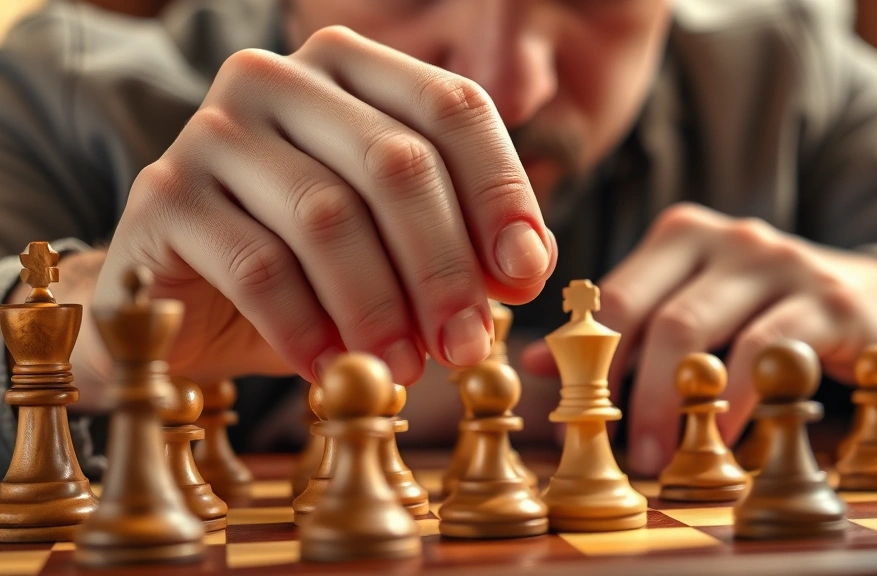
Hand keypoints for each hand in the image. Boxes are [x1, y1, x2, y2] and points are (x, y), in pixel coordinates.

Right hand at [93, 27, 555, 385]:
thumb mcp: (398, 246)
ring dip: (380, 307)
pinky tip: (333, 367)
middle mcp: (279, 78)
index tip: (525, 277)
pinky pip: (258, 266)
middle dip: (443, 267)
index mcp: (351, 67)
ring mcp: (214, 130)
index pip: (452, 108)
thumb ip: (466, 242)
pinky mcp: (164, 195)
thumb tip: (528, 266)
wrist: (190, 296)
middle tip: (464, 346)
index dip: (500, 194)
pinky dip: (308, 328)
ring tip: (407, 367)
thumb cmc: (312, 268)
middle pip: (395, 162)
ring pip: (328, 216)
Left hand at [523, 203, 876, 475]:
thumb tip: (535, 360)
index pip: (617, 298)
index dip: (590, 363)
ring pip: (705, 331)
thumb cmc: (757, 312)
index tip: (574, 419)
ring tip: (660, 457)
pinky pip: (768, 351)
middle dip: (630, 393)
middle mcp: (728, 236)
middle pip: (657, 316)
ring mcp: (781, 260)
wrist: (870, 299)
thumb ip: (620, 333)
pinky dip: (737, 401)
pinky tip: (725, 438)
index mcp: (680, 234)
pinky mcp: (830, 297)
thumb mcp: (687, 309)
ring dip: (675, 405)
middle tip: (621, 452)